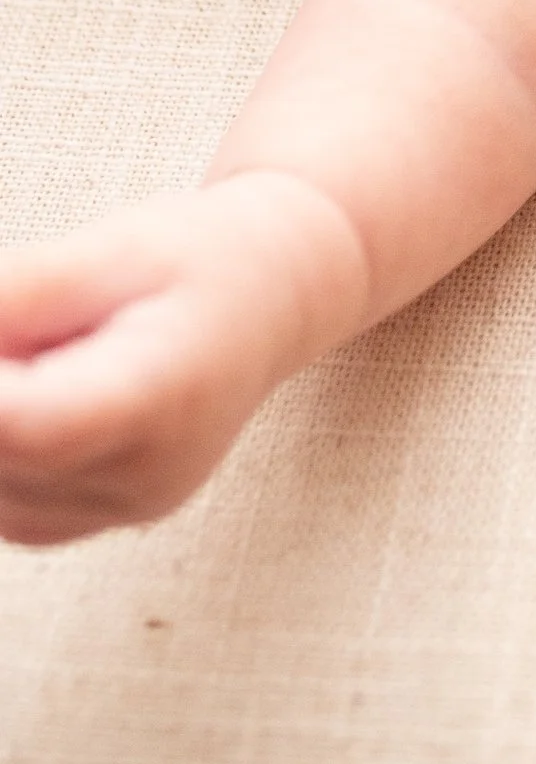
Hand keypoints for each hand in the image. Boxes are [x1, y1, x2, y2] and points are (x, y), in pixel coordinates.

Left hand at [0, 172, 365, 546]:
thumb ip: (22, 289)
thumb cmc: (204, 255)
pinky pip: (8, 502)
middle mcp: (146, 476)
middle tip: (35, 320)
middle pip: (2, 455)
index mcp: (164, 395)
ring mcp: (123, 510)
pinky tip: (49, 383)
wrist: (280, 296)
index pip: (28, 426)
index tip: (2, 329)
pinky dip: (6, 446)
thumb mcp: (118, 242)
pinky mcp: (102, 520)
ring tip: (54, 346)